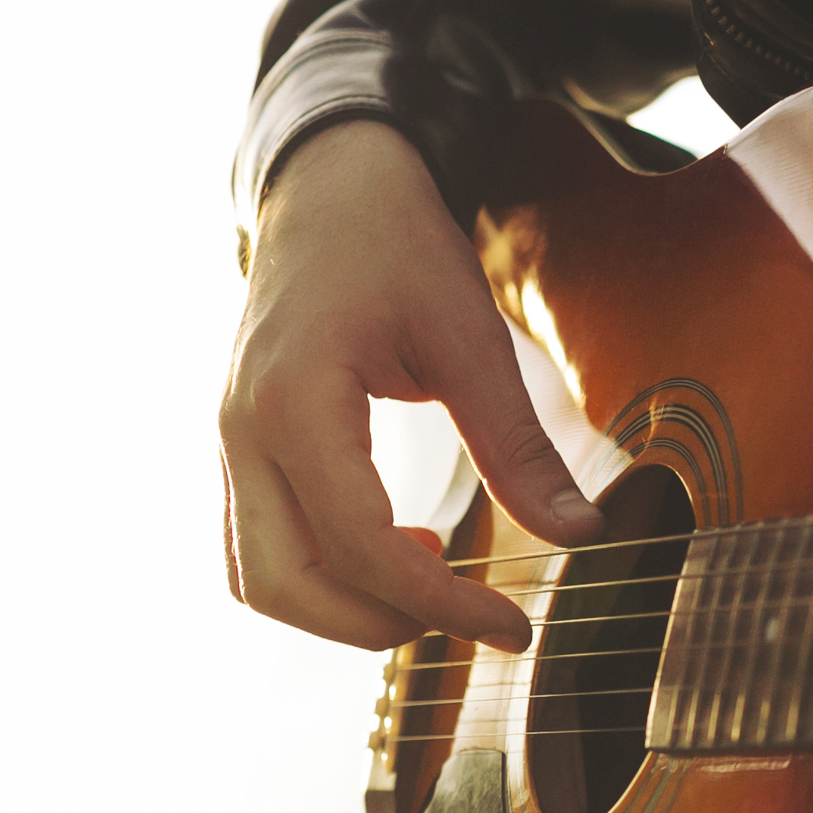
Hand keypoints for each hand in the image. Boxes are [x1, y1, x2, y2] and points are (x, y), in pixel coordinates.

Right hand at [221, 119, 602, 650]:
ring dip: (341, 606)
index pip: (360, 545)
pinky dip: (321, 572)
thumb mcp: (473, 337)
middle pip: (281, 586)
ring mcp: (229, 442)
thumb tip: (583, 535)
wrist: (331, 186)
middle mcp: (241, 430)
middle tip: (467, 613)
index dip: (440, 605)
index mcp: (295, 400)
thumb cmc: (398, 246)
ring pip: (257, 579)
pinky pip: (257, 546)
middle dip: (376, 623)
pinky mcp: (240, 449)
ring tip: (432, 571)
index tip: (514, 626)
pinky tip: (395, 542)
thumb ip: (520, 445)